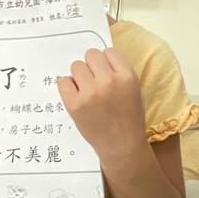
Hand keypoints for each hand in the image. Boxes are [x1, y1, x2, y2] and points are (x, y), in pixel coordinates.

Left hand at [58, 48, 146, 162]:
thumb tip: (97, 58)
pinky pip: (63, 81)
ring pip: (76, 66)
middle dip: (92, 67)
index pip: (108, 52)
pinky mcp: (74, 104)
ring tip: (87, 91)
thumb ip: (119, 72)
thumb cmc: (129, 117)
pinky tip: (77, 97)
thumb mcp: (135, 89)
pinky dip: (68, 87)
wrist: (122, 146)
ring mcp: (90, 93)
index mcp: (127, 76)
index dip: (106, 63)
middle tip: (96, 82)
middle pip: (91, 55)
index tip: (107, 75)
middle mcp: (109, 82)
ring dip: (80, 76)